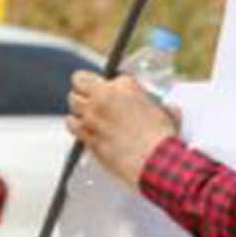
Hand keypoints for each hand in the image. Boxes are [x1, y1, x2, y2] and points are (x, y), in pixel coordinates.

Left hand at [66, 72, 179, 189]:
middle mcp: (104, 98)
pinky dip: (77, 124)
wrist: (153, 160)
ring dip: (80, 106)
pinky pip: (72, 123)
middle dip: (85, 87)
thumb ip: (154, 104)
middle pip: (79, 81)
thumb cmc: (160, 137)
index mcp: (124, 86)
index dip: (111, 84)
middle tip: (91, 94)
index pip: (108, 76)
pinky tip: (85, 126)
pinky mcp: (86, 134)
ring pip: (72, 102)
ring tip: (88, 111)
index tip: (115, 91)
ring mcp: (92, 116)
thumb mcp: (164, 110)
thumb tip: (161, 106)